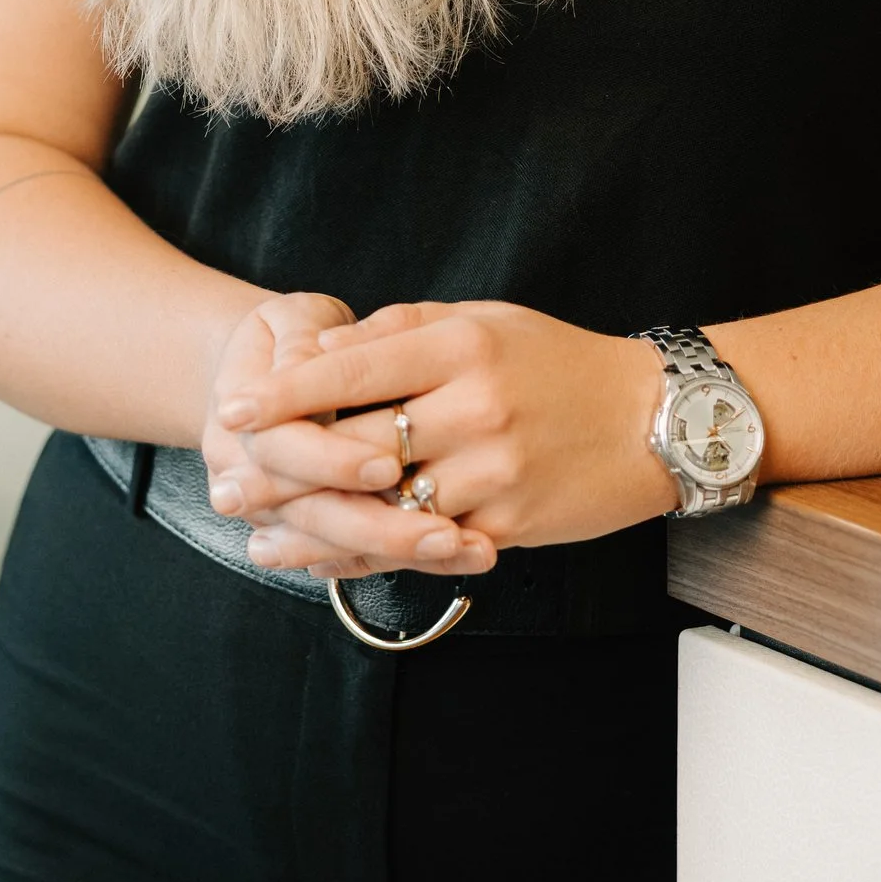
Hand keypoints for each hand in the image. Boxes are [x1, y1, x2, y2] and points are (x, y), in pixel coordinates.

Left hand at [216, 300, 673, 568]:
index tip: (235, 408)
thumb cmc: (556, 364)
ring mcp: (491, 471)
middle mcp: (473, 407)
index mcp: (460, 345)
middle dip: (284, 468)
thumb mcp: (483, 322)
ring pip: (385, 507)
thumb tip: (318, 347)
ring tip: (262, 536)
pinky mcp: (507, 523)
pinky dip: (374, 554)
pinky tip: (331, 559)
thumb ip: (399, 330)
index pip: (353, 368)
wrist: (653, 421)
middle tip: (228, 482)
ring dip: (318, 526)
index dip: (285, 392)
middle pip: (356, 445)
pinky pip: (425, 545)